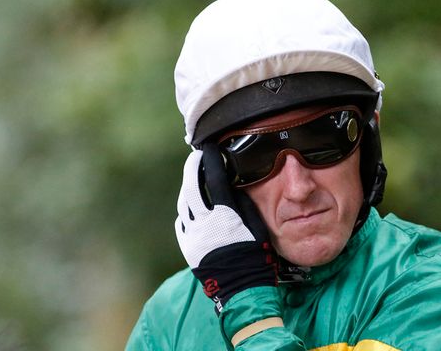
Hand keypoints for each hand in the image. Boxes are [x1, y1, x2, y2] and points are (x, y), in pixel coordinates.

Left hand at [174, 144, 277, 312]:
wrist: (242, 291)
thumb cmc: (256, 258)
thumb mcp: (257, 227)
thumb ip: (243, 205)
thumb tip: (231, 186)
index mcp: (224, 215)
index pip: (213, 179)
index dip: (210, 160)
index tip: (210, 148)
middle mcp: (204, 223)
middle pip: (191, 187)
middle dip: (193, 169)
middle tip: (196, 157)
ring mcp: (192, 236)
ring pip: (184, 205)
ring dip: (189, 189)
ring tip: (194, 180)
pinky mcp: (188, 248)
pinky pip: (182, 224)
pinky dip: (187, 212)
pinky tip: (193, 209)